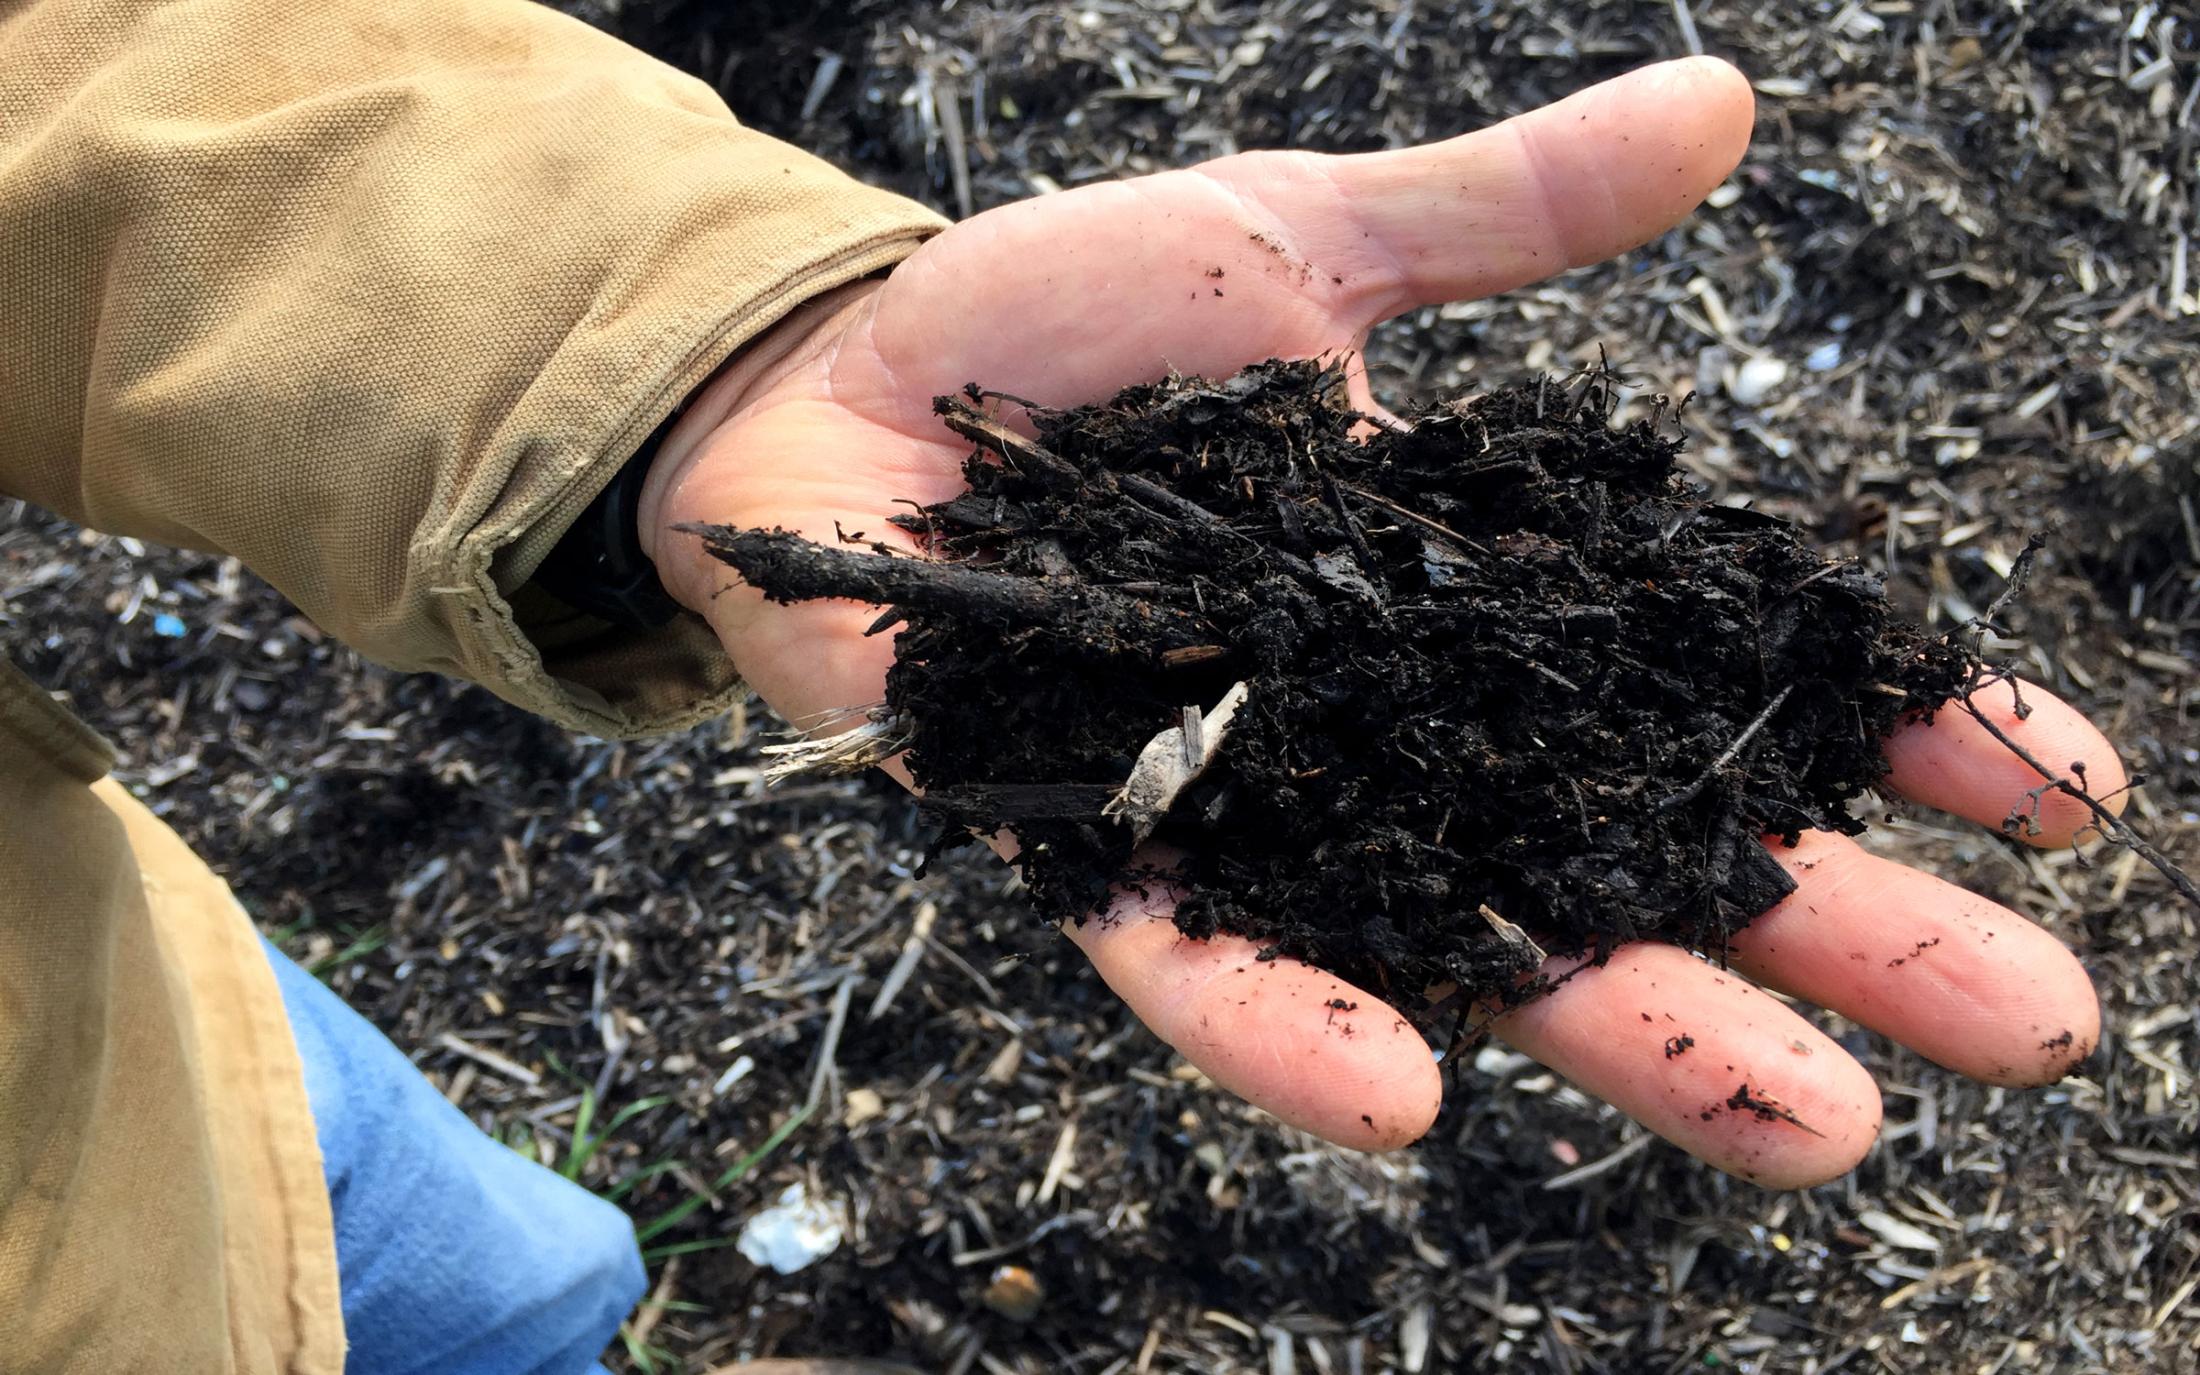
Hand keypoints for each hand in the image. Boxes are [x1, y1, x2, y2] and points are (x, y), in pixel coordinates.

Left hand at [637, 58, 2122, 1184]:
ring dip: (1631, 1033)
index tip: (2063, 789)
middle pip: (1641, 846)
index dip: (1891, 730)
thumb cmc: (1069, 320)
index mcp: (1470, 597)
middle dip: (1835, 934)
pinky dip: (1294, 1023)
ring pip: (1465, 941)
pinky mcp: (1093, 844)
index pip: (1717, 677)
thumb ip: (1508, 213)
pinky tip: (1415, 1097)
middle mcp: (1394, 730)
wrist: (846, 382)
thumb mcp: (1313, 243)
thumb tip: (1725, 106)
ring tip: (1813, 1124)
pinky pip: (1200, 961)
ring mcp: (1256, 800)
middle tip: (2033, 1025)